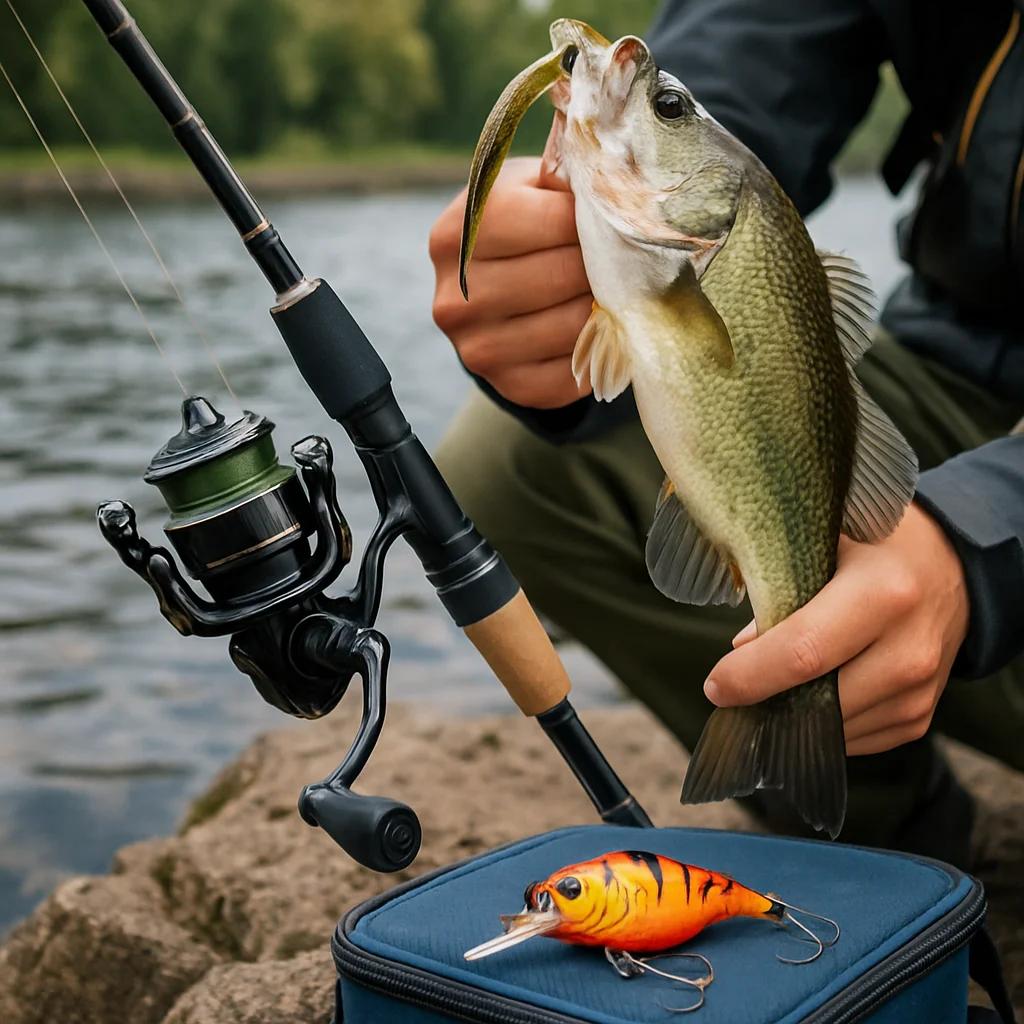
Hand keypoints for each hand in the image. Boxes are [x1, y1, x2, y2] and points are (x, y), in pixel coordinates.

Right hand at [429, 155, 591, 408]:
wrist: (491, 298)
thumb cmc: (521, 227)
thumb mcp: (529, 187)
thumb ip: (563, 170)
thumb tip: (608, 155)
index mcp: (455, 237)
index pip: (552, 221)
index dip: (596, 218)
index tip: (609, 218)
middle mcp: (455, 299)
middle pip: (563, 275)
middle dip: (604, 263)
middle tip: (619, 256)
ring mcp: (477, 349)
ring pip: (574, 324)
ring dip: (605, 306)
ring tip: (610, 288)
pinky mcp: (510, 386)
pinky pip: (576, 369)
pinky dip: (598, 346)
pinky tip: (596, 325)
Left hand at [704, 503, 969, 755]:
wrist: (948, 568)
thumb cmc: (874, 546)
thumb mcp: (827, 543)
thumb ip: (782, 588)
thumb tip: (742, 649)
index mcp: (884, 593)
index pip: (803, 652)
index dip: (750, 675)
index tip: (715, 685)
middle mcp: (910, 649)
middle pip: (819, 699)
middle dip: (764, 701)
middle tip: (729, 691)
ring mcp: (920, 690)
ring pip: (833, 728)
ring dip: (792, 715)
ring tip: (768, 688)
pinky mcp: (919, 716)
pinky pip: (854, 739)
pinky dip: (822, 723)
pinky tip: (808, 693)